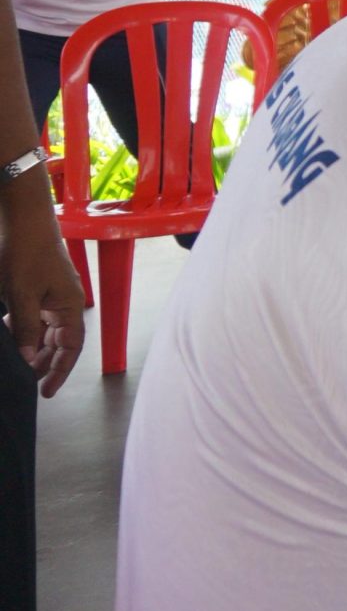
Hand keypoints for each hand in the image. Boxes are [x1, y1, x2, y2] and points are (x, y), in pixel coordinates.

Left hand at [5, 216, 86, 396]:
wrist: (23, 218)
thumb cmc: (26, 253)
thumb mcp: (22, 294)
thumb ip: (26, 329)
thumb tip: (29, 360)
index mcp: (70, 306)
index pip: (71, 348)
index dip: (60, 371)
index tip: (46, 392)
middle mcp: (66, 303)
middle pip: (59, 342)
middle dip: (45, 363)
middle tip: (28, 383)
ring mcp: (53, 295)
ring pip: (46, 331)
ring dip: (33, 347)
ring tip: (17, 362)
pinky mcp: (40, 288)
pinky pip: (36, 317)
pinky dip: (25, 330)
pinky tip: (10, 334)